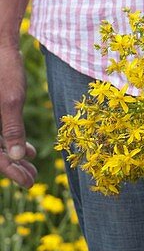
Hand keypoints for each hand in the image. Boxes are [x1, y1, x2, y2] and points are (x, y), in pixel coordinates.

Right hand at [0, 41, 37, 188]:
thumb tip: (15, 157)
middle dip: (12, 167)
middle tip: (32, 178)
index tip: (29, 182)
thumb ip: (12, 128)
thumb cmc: (4, 69)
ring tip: (32, 166)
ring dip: (12, 156)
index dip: (10, 171)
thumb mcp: (11, 99)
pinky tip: (27, 150)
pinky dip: (10, 142)